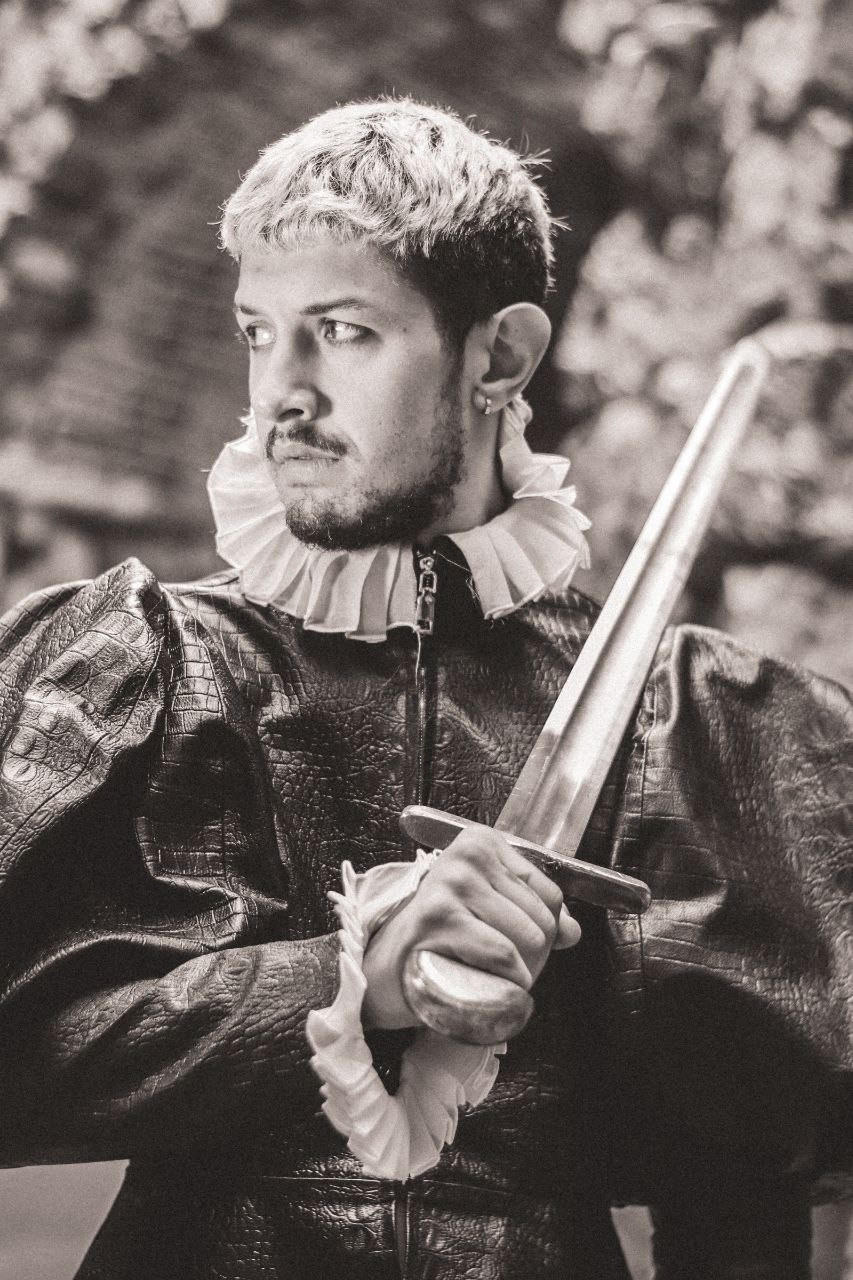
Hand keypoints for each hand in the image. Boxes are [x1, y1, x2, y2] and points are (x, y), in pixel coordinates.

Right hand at [361, 828, 580, 1031]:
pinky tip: (494, 983)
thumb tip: (573, 931)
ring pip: (530, 937)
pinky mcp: (438, 917)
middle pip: (543, 917)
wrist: (387, 968)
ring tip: (495, 975)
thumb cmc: (441, 938)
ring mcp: (450, 883)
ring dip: (523, 971)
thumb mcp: (489, 912)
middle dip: (535, 955)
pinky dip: (509, 978)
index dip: (546, 930)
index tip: (516, 942)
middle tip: (504, 968)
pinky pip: (502, 953)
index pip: (551, 893)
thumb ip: (532, 913)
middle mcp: (467, 856)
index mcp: (482, 844)